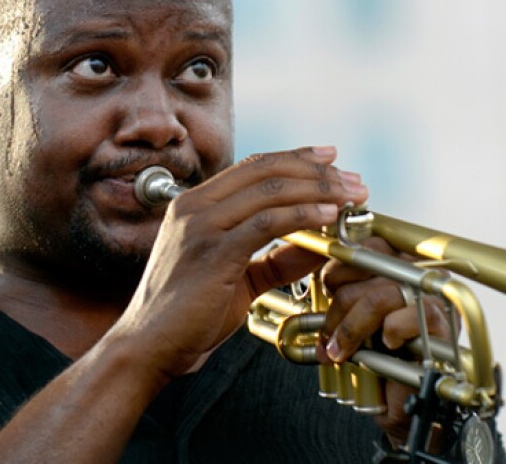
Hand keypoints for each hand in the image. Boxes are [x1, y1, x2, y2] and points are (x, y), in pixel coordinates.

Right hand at [107, 146, 368, 383]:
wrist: (150, 347)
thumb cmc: (191, 315)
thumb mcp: (242, 278)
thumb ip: (279, 259)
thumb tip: (322, 245)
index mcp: (196, 205)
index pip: (253, 167)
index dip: (296, 158)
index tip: (331, 157)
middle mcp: (195, 206)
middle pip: (266, 170)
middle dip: (317, 172)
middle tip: (355, 181)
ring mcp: (201, 226)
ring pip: (270, 191)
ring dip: (318, 190)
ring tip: (351, 196)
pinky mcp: (213, 252)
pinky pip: (267, 223)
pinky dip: (303, 215)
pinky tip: (328, 216)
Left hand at [318, 237, 452, 443]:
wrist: (406, 403)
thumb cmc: (382, 361)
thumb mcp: (356, 321)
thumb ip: (344, 294)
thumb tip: (313, 277)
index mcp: (401, 267)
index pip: (370, 244)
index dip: (341, 264)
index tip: (327, 289)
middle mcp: (421, 276)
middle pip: (371, 267)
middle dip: (339, 304)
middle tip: (329, 334)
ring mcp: (434, 298)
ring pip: (381, 295)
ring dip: (352, 326)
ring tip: (342, 350)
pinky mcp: (443, 325)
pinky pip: (406, 318)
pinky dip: (390, 332)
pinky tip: (387, 346)